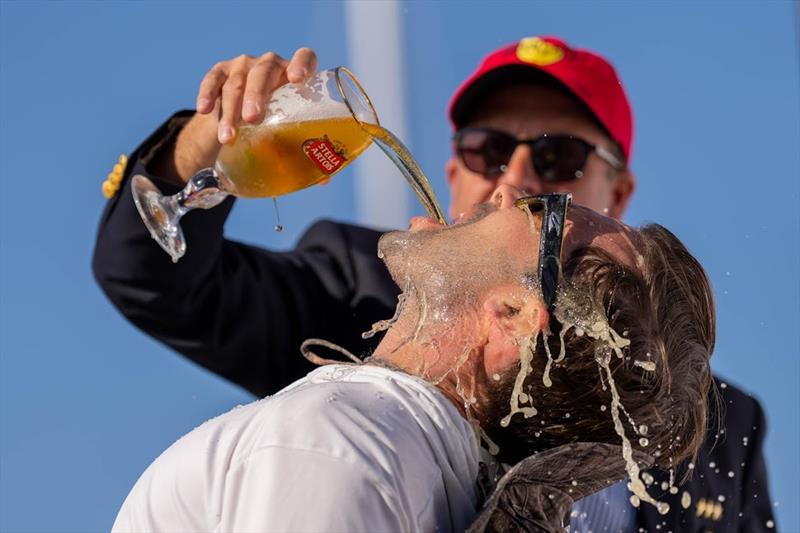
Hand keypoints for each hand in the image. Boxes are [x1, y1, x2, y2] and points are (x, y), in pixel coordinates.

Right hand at [196, 48, 318, 143]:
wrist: (244, 113)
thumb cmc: (278, 122)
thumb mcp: (290, 129)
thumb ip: (306, 149)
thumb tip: (324, 180)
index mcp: (296, 75)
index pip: (305, 57)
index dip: (302, 64)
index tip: (297, 78)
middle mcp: (272, 64)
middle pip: (264, 71)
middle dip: (256, 94)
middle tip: (252, 118)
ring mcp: (244, 65)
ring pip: (237, 83)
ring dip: (230, 111)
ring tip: (228, 137)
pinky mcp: (221, 71)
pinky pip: (213, 79)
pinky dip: (207, 94)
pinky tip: (204, 110)